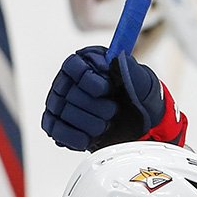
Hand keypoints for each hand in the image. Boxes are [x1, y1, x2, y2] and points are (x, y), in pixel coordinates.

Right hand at [41, 46, 187, 151]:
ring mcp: (59, 103)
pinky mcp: (59, 124)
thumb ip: (128, 67)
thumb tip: (118, 59)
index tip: (107, 89)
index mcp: (83, 64)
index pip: (74, 67)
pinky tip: (90, 138)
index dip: (91, 81)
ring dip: (92, 123)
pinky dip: (75, 137)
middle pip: (71, 94)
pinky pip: (57, 131)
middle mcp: (66, 82)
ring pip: (66, 114)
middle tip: (113, 110)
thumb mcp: (139, 78)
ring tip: (106, 123)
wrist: (138, 118)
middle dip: (98, 107)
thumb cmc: (134, 94)